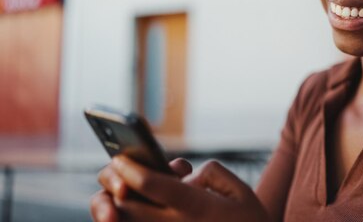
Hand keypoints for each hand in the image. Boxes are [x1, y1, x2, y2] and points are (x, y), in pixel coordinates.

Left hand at [91, 156, 268, 221]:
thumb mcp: (240, 191)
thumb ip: (211, 174)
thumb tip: (185, 177)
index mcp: (197, 208)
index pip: (153, 185)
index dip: (132, 169)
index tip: (120, 157)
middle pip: (128, 207)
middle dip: (114, 185)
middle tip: (113, 171)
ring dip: (116, 207)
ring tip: (120, 192)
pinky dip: (129, 219)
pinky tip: (130, 210)